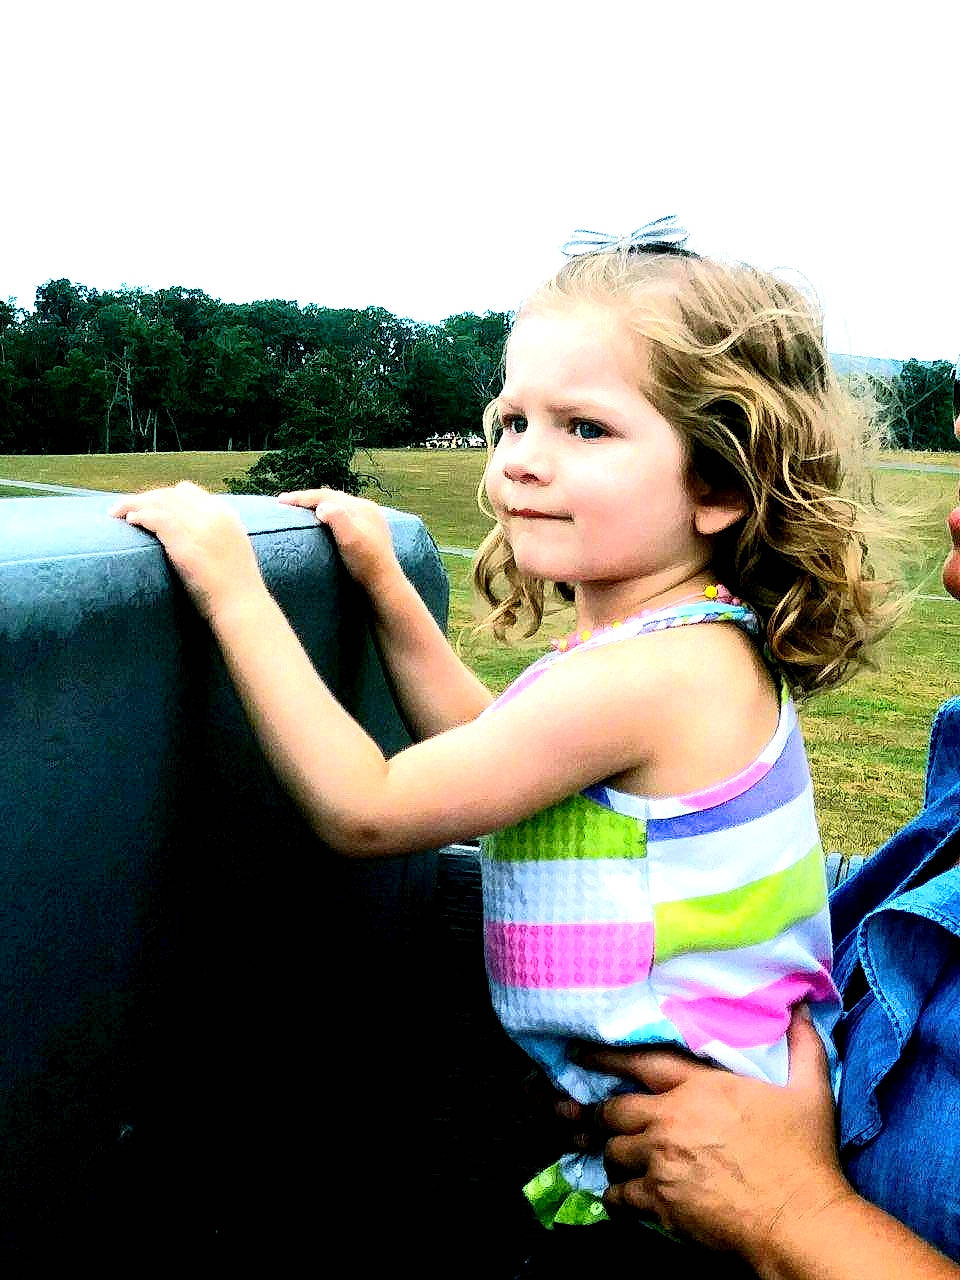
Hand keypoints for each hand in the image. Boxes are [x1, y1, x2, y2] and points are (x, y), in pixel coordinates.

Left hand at [109, 482, 265, 620]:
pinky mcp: (185, 541)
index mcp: (226, 514)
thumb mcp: (232, 552)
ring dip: (135, 504)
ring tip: (118, 512)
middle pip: (170, 494)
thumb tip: (190, 537)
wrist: (242, 605)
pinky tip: (129, 521)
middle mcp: (213, 514)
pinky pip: (156, 518)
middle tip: (126, 508)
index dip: (165, 497)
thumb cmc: (235, 589)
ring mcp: (200, 526)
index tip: (149, 506)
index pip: (189, 492)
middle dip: (146, 498)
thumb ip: (215, 536)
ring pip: (159, 502)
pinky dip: (140, 515)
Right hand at [277, 489, 400, 592]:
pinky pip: (343, 516)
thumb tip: (321, 506)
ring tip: (299, 509)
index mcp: (361, 507)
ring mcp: (368, 520)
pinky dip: (328, 515)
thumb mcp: (350, 539)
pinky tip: (321, 522)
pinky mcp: (368, 533)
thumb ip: (337, 518)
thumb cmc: (365, 563)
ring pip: (338, 506)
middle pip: (332, 498)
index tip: (280, 501)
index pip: (326, 496)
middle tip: (285, 502)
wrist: (384, 584)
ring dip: (317, 505)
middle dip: (308, 498)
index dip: (302, 498)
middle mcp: (366, 509)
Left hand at [578, 1010, 850, 1261]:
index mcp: (699, 1088)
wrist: (799, 1222)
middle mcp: (670, 1120)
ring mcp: (660, 1162)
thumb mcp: (809, 1090)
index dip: (605, 1057)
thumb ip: (802, 1044)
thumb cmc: (804, 1155)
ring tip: (607, 1154)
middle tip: (586, 1115)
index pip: (640, 1062)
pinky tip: (617, 1195)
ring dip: (610, 1153)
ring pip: (613, 1151)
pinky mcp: (659, 1202)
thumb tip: (801, 1007)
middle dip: (599, 1113)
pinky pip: (619, 1195)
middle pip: (615, 1109)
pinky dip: (615, 1194)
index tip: (579, 1054)